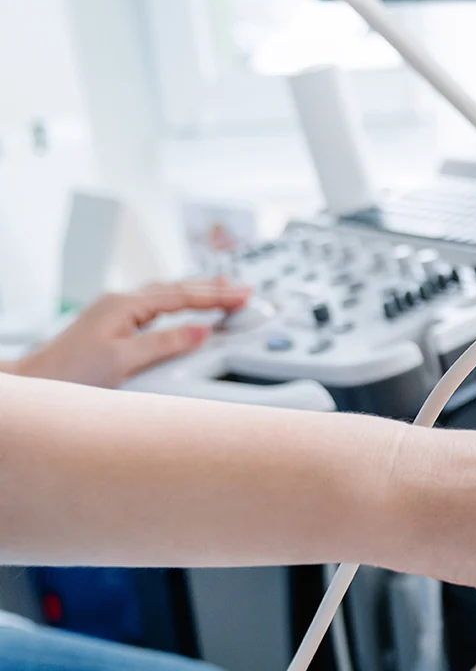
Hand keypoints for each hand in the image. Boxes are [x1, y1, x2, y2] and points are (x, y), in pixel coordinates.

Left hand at [11, 279, 250, 387]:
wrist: (37, 382)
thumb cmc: (70, 373)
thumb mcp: (124, 360)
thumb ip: (165, 344)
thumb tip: (200, 331)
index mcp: (125, 305)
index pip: (182, 296)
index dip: (216, 297)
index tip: (243, 296)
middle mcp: (121, 303)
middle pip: (176, 289)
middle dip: (212, 288)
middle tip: (242, 290)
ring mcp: (116, 312)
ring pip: (167, 294)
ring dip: (197, 292)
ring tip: (221, 291)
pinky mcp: (114, 324)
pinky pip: (157, 305)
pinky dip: (179, 302)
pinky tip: (184, 305)